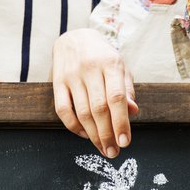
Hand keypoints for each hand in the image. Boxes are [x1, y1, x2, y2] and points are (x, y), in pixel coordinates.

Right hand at [51, 28, 136, 157]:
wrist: (75, 37)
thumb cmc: (103, 57)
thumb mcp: (120, 67)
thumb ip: (127, 89)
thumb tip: (132, 112)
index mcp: (110, 63)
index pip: (116, 98)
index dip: (121, 122)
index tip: (125, 142)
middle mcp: (90, 69)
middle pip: (99, 109)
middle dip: (107, 134)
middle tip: (113, 152)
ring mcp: (71, 76)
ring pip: (82, 113)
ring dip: (93, 135)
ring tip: (103, 148)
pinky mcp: (57, 82)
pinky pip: (63, 110)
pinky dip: (74, 127)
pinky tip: (85, 134)